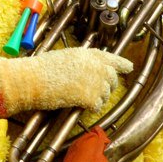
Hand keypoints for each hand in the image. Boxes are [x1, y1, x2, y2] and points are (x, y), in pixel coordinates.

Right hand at [0, 47, 132, 116]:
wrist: (33, 79)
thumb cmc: (43, 68)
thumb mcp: (65, 56)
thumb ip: (82, 61)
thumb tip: (91, 68)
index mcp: (88, 54)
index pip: (111, 58)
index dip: (122, 64)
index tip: (129, 67)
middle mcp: (95, 65)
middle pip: (112, 78)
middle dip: (108, 85)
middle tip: (98, 91)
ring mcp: (94, 81)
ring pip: (106, 94)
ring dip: (97, 97)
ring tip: (81, 96)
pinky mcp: (89, 97)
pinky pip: (98, 106)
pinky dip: (91, 107)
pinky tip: (80, 104)